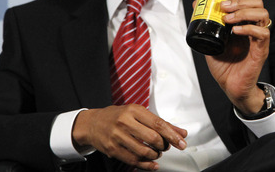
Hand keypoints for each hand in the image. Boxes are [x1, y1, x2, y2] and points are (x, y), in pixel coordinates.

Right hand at [72, 105, 186, 169]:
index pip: (158, 124)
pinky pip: (133, 160)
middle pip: (152, 138)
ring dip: (155, 155)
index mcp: (134, 110)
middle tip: (165, 146)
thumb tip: (181, 132)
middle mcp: (125, 121)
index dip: (172, 135)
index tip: (181, 142)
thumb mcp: (139, 113)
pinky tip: (152, 164)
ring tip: (156, 152)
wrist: (93, 122)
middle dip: (163, 145)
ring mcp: (118, 136)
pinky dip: (146, 165)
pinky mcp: (113, 148)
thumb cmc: (118, 116)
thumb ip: (161, 123)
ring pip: (144, 151)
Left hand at [205, 0, 270, 115]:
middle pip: (259, 3)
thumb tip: (197, 2)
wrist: (230, 86)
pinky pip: (262, 34)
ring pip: (263, 15)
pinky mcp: (261, 51)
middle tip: (224, 5)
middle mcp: (254, 27)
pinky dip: (249, 29)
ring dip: (244, 12)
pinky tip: (236, 30)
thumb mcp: (211, 38)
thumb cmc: (223, 64)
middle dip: (241, 0)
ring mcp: (259, 39)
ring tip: (228, 18)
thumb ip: (206, 21)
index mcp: (245, 22)